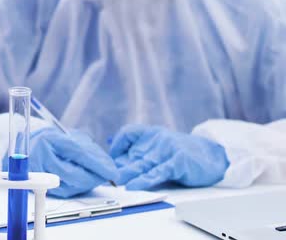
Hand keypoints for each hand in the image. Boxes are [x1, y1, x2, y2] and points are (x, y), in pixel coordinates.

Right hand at [27, 127, 118, 197]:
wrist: (26, 146)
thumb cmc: (51, 140)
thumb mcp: (68, 136)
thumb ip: (87, 148)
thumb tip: (106, 164)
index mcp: (50, 139)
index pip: (79, 154)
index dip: (98, 165)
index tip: (112, 172)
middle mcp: (42, 155)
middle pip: (74, 174)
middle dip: (94, 178)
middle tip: (107, 176)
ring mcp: (37, 172)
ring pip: (69, 186)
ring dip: (87, 184)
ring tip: (96, 178)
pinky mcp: (37, 184)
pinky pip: (62, 192)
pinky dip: (76, 188)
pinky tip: (84, 182)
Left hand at [110, 125, 229, 190]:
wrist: (213, 156)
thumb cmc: (182, 153)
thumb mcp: (159, 147)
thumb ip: (140, 151)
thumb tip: (114, 157)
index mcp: (152, 134)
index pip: (129, 132)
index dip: (117, 144)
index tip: (110, 158)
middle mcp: (158, 140)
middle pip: (132, 152)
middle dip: (118, 165)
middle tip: (105, 174)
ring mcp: (168, 150)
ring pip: (143, 164)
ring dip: (128, 173)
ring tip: (115, 181)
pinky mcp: (177, 163)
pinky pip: (158, 172)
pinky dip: (145, 180)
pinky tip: (134, 185)